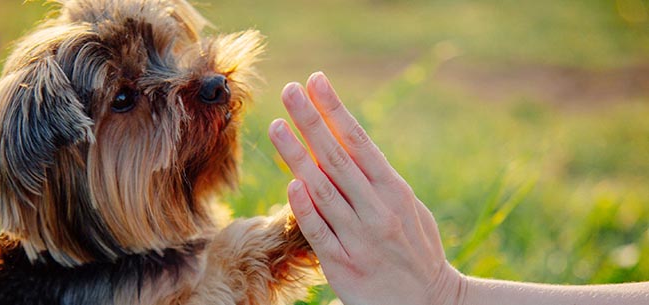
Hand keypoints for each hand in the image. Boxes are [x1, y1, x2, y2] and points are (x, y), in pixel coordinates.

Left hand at [268, 72, 464, 304]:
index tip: (316, 81)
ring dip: (297, 155)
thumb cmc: (414, 248)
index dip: (335, 110)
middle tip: (289, 90)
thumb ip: (376, 179)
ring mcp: (361, 237)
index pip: (359, 141)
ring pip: (324, 189)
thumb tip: (343, 143)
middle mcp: (378, 209)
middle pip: (337, 157)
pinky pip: (321, 232)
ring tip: (276, 126)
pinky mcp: (344, 265)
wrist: (428, 302)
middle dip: (311, 121)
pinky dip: (306, 207)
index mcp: (395, 190)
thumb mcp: (406, 207)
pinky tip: (291, 183)